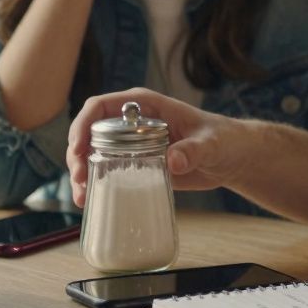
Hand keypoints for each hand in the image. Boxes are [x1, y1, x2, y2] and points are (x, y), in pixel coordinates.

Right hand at [66, 88, 249, 206]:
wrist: (230, 157)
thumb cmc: (223, 139)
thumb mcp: (211, 143)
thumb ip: (195, 150)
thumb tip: (174, 160)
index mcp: (145, 105)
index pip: (101, 106)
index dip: (83, 124)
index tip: (78, 148)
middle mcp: (131, 122)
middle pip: (89, 131)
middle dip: (77, 154)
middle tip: (81, 178)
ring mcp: (130, 144)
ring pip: (92, 153)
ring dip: (81, 172)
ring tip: (82, 197)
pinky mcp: (135, 164)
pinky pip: (106, 171)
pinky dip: (94, 185)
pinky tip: (89, 201)